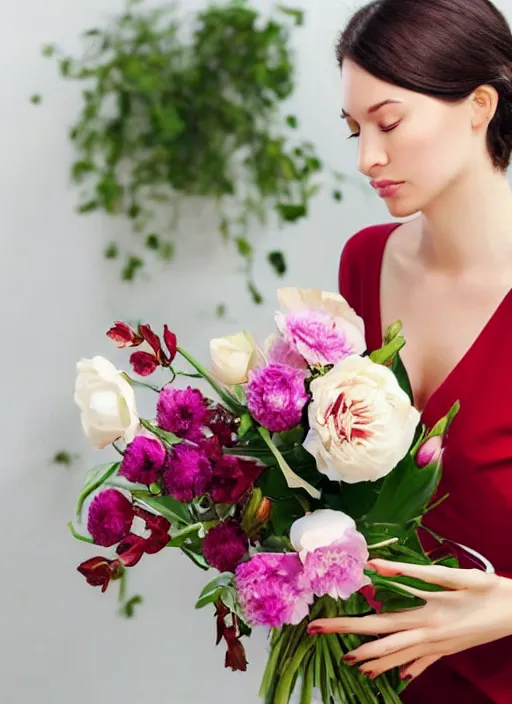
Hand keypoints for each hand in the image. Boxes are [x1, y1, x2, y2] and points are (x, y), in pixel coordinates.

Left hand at [307, 559, 511, 681]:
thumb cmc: (487, 590)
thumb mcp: (452, 576)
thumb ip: (412, 574)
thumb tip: (376, 567)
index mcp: (424, 617)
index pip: (375, 624)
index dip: (345, 624)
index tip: (318, 624)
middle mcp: (427, 636)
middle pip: (380, 641)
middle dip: (347, 639)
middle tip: (317, 634)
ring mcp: (438, 646)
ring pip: (398, 657)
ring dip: (373, 660)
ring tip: (351, 663)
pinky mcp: (448, 649)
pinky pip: (423, 662)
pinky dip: (409, 668)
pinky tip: (401, 677)